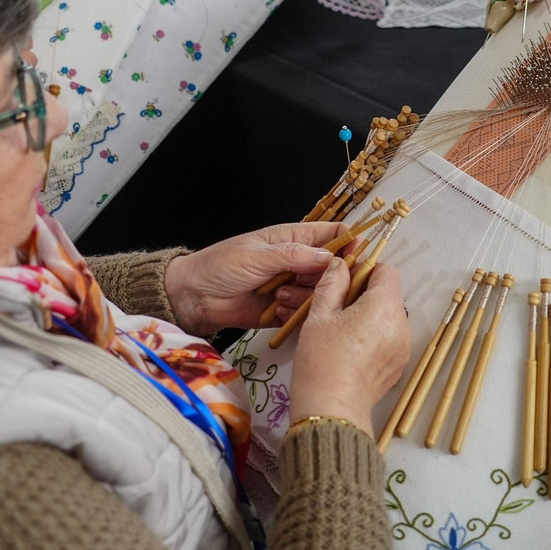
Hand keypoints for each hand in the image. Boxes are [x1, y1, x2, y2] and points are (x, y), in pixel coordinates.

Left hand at [164, 221, 343, 336]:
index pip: (333, 234)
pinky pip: (305, 315)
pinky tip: (276, 311)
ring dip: (305, 298)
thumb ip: (295, 255)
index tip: (356, 255)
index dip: (349, 242)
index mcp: (293, 239)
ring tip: (279, 298)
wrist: (194, 297)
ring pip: (322, 294)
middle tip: (307, 283)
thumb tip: (329, 256)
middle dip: (326, 278)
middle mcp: (298, 263)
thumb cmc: (220, 266)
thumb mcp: (258, 255)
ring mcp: (293, 288)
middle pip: (334, 268)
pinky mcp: (285, 312)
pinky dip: (294, 315)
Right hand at [288, 260, 410, 436]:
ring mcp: (403, 348)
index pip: (387, 271)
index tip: (345, 283)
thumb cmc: (322, 360)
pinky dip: (375, 338)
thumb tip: (339, 265)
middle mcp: (402, 325)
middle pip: (389, 296)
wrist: (331, 409)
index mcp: (384, 307)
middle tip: (338, 309)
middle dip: (366, 296)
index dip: (366, 271)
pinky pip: (391, 340)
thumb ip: (332, 283)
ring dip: (370, 317)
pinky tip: (352, 351)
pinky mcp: (399, 366)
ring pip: (389, 318)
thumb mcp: (319, 315)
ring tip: (343, 332)